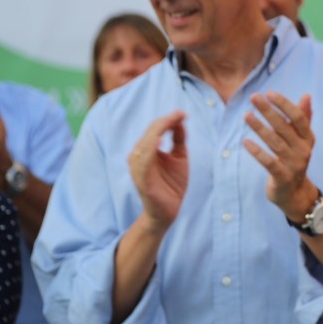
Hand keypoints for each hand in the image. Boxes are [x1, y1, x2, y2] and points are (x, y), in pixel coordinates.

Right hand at [129, 111, 188, 230]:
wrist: (170, 210)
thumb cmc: (172, 183)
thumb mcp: (179, 157)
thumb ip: (178, 139)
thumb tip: (180, 120)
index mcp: (147, 151)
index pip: (154, 130)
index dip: (168, 120)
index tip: (183, 113)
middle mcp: (139, 157)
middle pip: (149, 134)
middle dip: (164, 122)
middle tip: (180, 113)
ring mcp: (139, 169)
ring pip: (144, 145)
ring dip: (157, 131)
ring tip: (170, 121)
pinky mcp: (142, 180)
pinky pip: (143, 163)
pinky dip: (149, 150)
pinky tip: (158, 140)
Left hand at [243, 92, 318, 220]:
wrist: (295, 193)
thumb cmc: (295, 160)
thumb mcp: (301, 140)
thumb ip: (303, 118)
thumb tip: (306, 95)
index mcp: (308, 139)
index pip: (298, 118)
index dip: (284, 104)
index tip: (270, 93)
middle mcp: (303, 150)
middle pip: (285, 128)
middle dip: (269, 111)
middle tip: (254, 97)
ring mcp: (294, 165)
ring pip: (275, 143)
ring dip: (260, 128)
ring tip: (246, 115)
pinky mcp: (283, 178)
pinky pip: (269, 163)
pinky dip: (257, 152)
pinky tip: (245, 141)